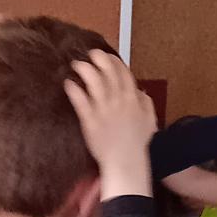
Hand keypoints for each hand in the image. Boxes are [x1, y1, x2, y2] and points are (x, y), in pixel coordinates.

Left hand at [65, 50, 156, 185]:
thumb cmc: (137, 144)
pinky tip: (68, 83)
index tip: (107, 56)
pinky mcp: (90, 120)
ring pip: (94, 82)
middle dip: (99, 59)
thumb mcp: (149, 121)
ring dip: (84, 69)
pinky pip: (80, 101)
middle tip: (91, 54)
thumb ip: (146, 104)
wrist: (125, 162)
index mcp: (133, 100)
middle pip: (108, 72)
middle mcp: (118, 101)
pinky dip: (73, 90)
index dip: (115, 61)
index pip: (124, 73)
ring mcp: (103, 110)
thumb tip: (141, 91)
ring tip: (76, 64)